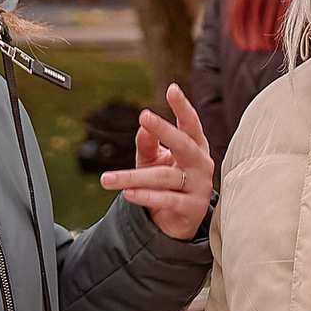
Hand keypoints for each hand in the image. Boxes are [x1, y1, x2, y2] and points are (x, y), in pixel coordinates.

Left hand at [100, 82, 213, 241]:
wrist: (176, 221)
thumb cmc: (166, 183)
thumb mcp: (153, 160)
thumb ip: (148, 143)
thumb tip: (142, 125)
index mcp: (195, 147)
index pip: (190, 124)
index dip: (183, 106)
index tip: (172, 89)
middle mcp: (201, 163)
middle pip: (183, 144)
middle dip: (164, 130)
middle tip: (145, 117)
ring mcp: (199, 186)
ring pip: (164, 176)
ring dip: (134, 177)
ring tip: (109, 178)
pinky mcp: (192, 208)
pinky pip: (167, 200)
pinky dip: (146, 196)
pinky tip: (128, 193)